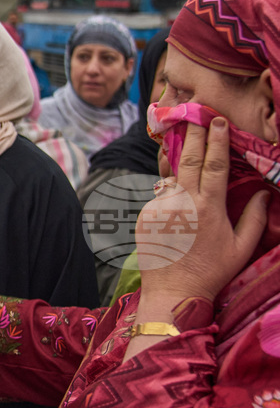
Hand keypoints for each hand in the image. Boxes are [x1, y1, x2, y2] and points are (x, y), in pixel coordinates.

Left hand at [128, 119, 268, 357]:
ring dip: (178, 162)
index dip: (217, 140)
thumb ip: (253, 217)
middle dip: (193, 135)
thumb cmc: (212, 271)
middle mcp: (181, 203)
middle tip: (196, 115)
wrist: (172, 292)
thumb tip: (264, 192)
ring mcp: (159, 208)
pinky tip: (177, 202)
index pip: (214, 165)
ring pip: (170, 178)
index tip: (218, 121)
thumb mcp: (241, 247)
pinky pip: (160, 197)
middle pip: (188, 160)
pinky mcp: (144, 215)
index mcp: (208, 208)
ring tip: (184, 143)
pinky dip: (169, 194)